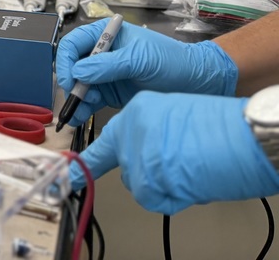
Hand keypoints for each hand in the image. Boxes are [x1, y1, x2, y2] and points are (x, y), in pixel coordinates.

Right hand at [56, 20, 236, 125]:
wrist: (197, 83)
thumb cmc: (171, 61)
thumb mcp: (139, 59)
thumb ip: (108, 65)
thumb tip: (78, 72)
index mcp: (105, 35)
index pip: (73, 44)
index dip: (66, 61)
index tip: (70, 80)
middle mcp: (101, 54)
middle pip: (72, 66)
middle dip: (71, 83)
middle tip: (77, 98)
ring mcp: (105, 74)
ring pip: (78, 86)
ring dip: (75, 99)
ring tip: (80, 111)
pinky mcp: (110, 93)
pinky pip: (89, 100)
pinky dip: (82, 109)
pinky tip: (80, 117)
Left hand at [71, 92, 278, 213]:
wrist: (240, 134)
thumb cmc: (218, 127)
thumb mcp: (174, 116)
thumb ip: (151, 133)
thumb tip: (145, 154)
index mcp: (136, 110)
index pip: (105, 138)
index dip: (87, 160)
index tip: (68, 172)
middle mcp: (129, 129)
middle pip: (124, 166)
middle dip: (148, 174)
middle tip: (173, 167)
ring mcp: (135, 152)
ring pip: (139, 185)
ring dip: (162, 185)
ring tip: (187, 168)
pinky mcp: (144, 174)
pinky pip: (151, 198)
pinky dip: (170, 197)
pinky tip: (187, 180)